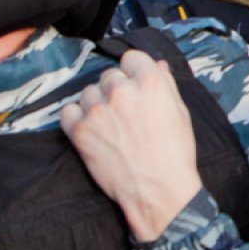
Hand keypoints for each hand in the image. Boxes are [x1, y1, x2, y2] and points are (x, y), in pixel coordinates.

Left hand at [59, 51, 203, 242]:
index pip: (132, 58)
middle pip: (109, 75)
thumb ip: (166, 85)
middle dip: (116, 90)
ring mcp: (98, 110)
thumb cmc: (174, 154)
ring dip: (96, 104)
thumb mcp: (180, 113)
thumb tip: (157, 65)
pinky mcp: (80, 130)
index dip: (135, 71)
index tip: (135, 84)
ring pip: (88, 92)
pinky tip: (91, 129)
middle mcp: (121, 91)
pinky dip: (76, 118)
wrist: (157, 191)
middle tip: (124, 112)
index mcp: (150, 82)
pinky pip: (68, 111)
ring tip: (109, 125)